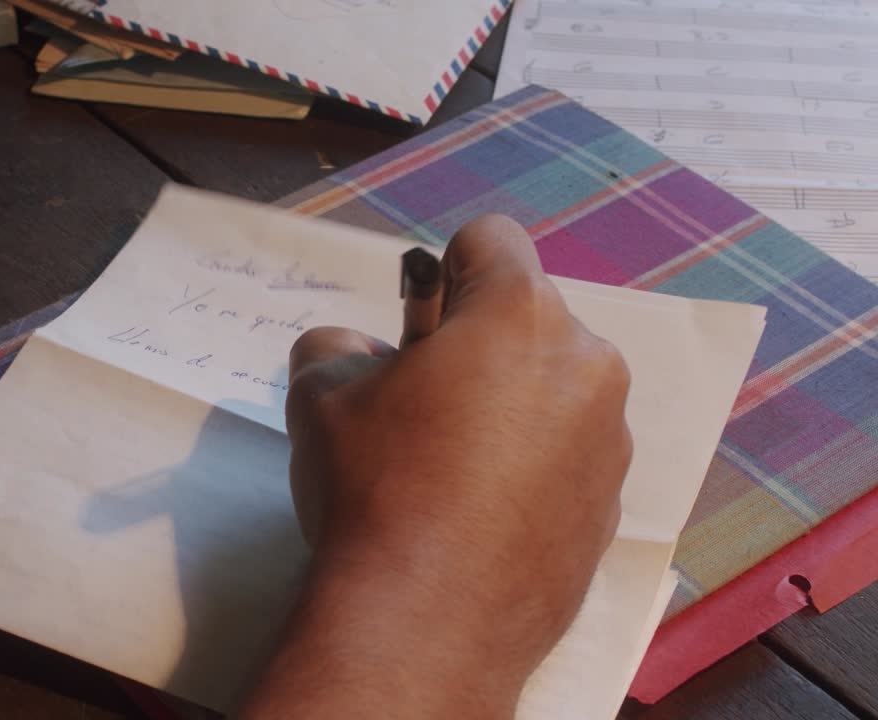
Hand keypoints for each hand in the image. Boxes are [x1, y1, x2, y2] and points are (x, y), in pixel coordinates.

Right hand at [241, 214, 630, 718]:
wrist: (424, 621)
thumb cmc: (373, 485)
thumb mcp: (319, 395)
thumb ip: (338, 347)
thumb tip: (363, 356)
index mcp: (519, 315)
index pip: (490, 239)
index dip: (443, 267)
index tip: (418, 322)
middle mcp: (585, 364)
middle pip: (528, 319)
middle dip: (478, 344)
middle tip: (423, 404)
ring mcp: (609, 440)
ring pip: (553, 389)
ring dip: (509, 405)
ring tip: (449, 470)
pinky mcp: (612, 506)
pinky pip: (568, 456)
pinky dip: (531, 466)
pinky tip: (479, 514)